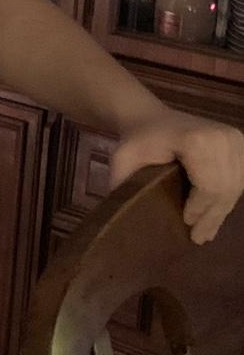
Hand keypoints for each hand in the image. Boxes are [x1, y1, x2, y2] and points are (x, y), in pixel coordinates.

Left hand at [110, 109, 243, 244]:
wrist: (150, 117)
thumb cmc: (137, 140)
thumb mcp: (122, 159)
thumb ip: (123, 183)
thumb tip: (123, 216)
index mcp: (196, 140)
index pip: (207, 185)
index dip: (199, 208)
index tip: (186, 223)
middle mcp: (222, 138)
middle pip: (225, 188)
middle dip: (212, 216)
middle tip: (198, 237)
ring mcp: (235, 139)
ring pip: (236, 186)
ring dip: (221, 211)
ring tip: (207, 231)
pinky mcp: (240, 143)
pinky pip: (240, 178)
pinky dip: (228, 198)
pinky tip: (216, 213)